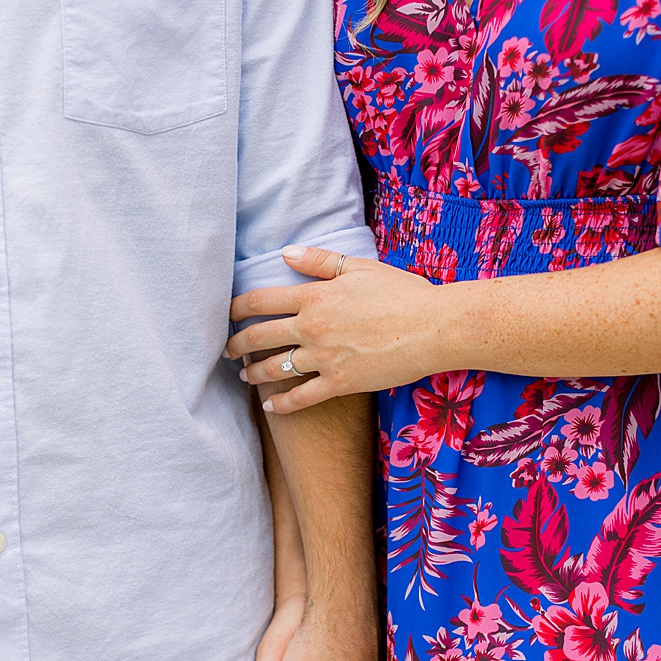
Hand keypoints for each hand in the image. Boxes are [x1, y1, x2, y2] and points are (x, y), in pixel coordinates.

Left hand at [228, 246, 440, 414]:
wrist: (433, 328)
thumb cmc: (403, 293)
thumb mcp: (361, 267)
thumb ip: (319, 261)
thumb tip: (285, 254)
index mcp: (314, 297)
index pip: (259, 301)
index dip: (236, 308)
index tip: (228, 314)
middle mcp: (312, 327)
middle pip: (259, 336)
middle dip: (236, 344)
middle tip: (227, 350)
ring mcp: (324, 358)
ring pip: (274, 368)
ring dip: (254, 373)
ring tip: (246, 376)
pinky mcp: (340, 383)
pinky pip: (301, 397)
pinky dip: (281, 404)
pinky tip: (271, 407)